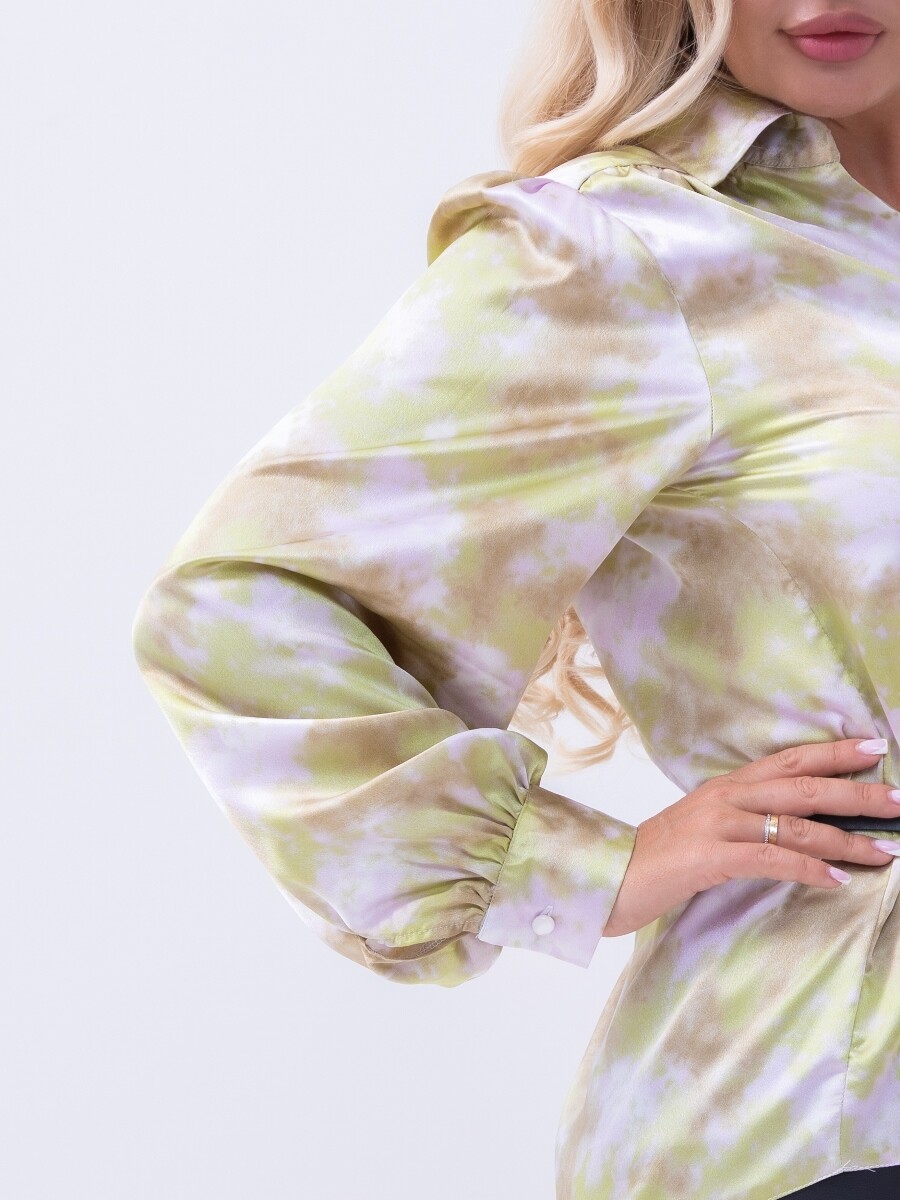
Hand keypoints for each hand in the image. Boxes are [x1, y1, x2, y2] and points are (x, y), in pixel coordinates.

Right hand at [602, 737, 898, 938]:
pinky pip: (773, 857)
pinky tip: (840, 880)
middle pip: (802, 786)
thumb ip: (741, 821)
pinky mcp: (711, 856)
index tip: (875, 746)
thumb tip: (789, 827)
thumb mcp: (702, 829)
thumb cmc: (656, 858)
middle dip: (856, 792)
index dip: (834, 751)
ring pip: (795, 822)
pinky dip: (812, 868)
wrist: (607, 876)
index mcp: (725, 785)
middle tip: (899, 798)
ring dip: (847, 838)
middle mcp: (725, 796)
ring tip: (886, 850)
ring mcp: (717, 824)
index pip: (788, 760)